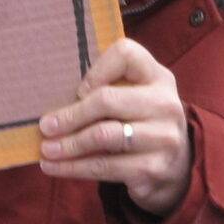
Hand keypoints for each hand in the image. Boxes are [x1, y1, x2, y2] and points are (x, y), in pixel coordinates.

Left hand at [39, 38, 192, 215]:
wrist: (177, 167)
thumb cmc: (142, 123)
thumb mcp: (137, 97)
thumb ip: (110, 88)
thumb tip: (54, 100)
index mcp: (158, 77)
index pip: (126, 54)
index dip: (97, 69)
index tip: (77, 90)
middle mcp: (165, 104)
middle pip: (107, 100)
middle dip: (71, 115)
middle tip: (46, 126)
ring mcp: (162, 138)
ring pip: (103, 136)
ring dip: (68, 144)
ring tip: (46, 149)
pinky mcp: (152, 169)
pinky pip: (104, 166)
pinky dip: (74, 167)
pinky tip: (55, 167)